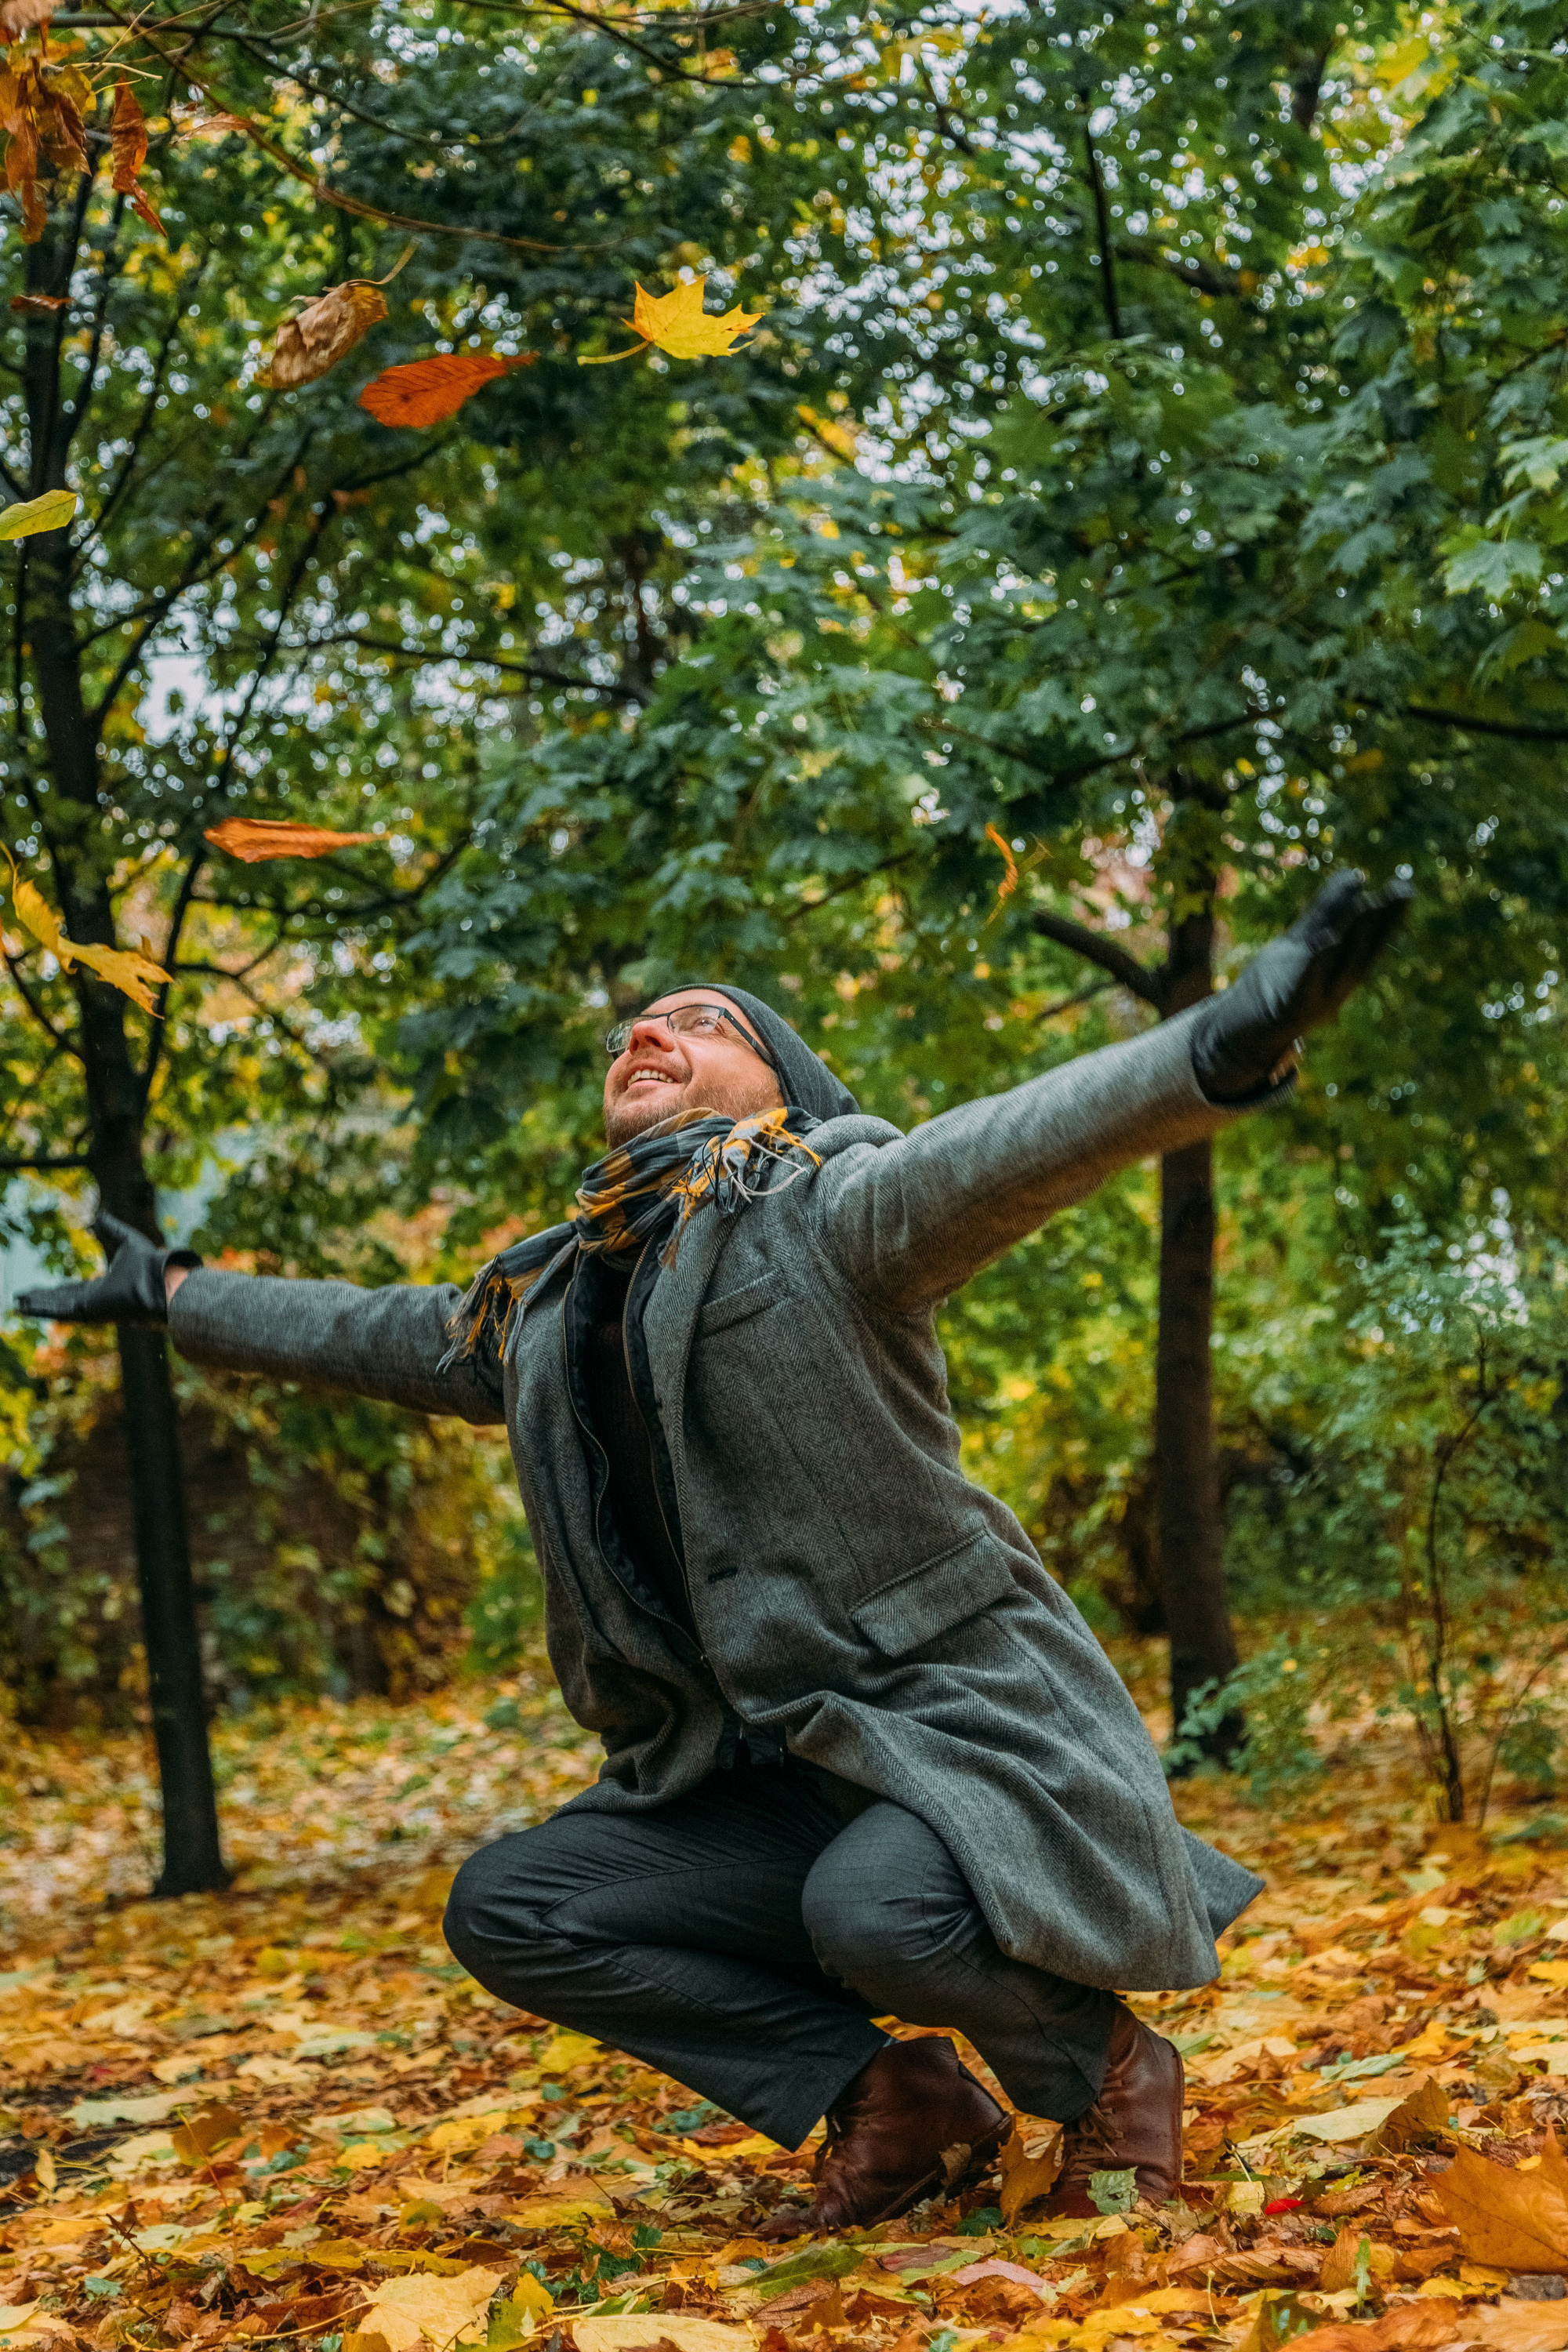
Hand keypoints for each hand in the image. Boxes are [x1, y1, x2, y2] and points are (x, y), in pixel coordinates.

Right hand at [15, 1210, 201, 1327]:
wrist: (158, 1279)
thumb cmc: (148, 1262)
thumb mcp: (125, 1239)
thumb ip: (110, 1228)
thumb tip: (96, 1216)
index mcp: (103, 1288)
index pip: (75, 1290)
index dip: (57, 1290)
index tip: (43, 1289)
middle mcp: (95, 1301)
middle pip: (61, 1300)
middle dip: (41, 1299)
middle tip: (22, 1298)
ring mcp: (91, 1308)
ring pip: (56, 1307)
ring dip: (36, 1304)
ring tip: (17, 1304)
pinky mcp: (88, 1311)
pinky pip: (58, 1310)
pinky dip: (40, 1308)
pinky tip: (25, 1307)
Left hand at [1191, 870, 1412, 1104]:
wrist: (1246, 1026)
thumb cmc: (1281, 978)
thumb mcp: (1307, 939)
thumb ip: (1329, 909)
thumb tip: (1357, 874)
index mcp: (1346, 968)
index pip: (1374, 938)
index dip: (1391, 915)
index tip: (1406, 887)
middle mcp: (1339, 985)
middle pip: (1364, 950)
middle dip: (1381, 921)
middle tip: (1398, 890)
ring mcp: (1317, 998)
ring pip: (1340, 965)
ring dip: (1355, 937)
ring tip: (1368, 904)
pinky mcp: (1291, 1007)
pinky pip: (1306, 984)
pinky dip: (1317, 964)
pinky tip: (1326, 940)